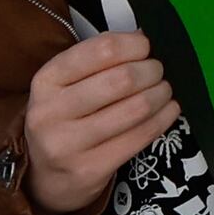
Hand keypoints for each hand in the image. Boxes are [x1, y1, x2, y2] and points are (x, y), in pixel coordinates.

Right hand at [21, 27, 176, 214]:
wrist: (45, 179)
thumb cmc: (65, 119)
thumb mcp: (66, 85)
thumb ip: (98, 59)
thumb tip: (141, 36)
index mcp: (46, 80)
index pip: (100, 50)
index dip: (133, 45)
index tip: (145, 48)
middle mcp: (50, 112)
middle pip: (122, 79)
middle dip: (151, 71)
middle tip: (158, 72)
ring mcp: (68, 145)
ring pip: (135, 108)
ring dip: (161, 94)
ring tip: (164, 91)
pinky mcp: (90, 170)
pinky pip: (140, 137)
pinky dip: (163, 119)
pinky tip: (168, 111)